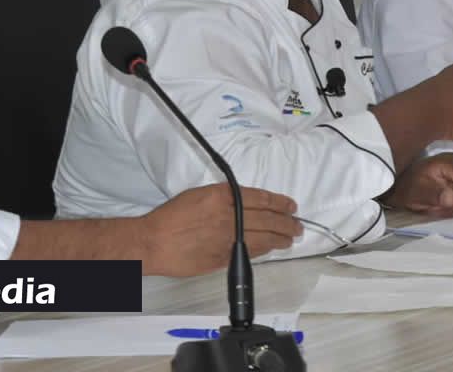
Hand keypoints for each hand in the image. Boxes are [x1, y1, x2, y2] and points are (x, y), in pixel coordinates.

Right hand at [141, 183, 300, 275]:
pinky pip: (251, 254)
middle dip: (287, 223)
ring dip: (281, 238)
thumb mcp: (199, 195)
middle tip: (298, 224)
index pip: (261, 198)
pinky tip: (271, 248)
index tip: (291, 205)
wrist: (154, 241)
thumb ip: (224, 197)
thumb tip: (244, 203)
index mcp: (223, 197)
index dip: (280, 202)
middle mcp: (229, 217)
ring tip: (291, 238)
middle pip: (268, 219)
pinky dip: (264, 250)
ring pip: (264, 239)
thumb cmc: (172, 216)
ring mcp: (228, 239)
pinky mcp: (224, 258)